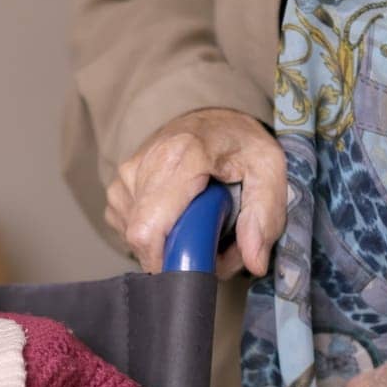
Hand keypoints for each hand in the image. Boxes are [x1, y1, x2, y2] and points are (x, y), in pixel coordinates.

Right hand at [104, 108, 285, 276]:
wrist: (208, 118)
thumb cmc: (238, 142)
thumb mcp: (269, 170)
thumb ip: (265, 216)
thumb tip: (254, 262)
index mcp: (178, 158)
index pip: (148, 229)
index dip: (167, 261)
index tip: (198, 268)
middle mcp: (140, 167)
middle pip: (143, 239)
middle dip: (177, 254)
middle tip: (212, 243)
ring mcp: (123, 179)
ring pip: (136, 238)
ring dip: (169, 244)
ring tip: (199, 222)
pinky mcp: (117, 190)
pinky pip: (130, 230)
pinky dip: (156, 234)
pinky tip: (178, 215)